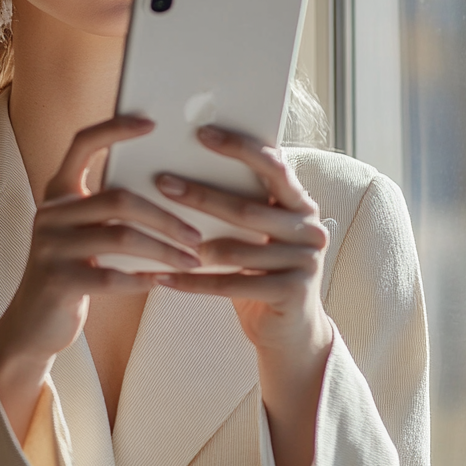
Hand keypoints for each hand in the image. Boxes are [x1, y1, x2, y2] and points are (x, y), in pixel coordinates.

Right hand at [0, 115, 201, 440]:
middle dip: (165, 216)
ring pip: (120, 237)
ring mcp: (49, 247)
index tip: (153, 123)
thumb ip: (107, 212)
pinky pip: (112, 277)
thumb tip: (172, 188)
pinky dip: (143, 280)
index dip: (115, 129)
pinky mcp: (56, 281)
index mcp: (57, 193)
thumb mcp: (81, 235)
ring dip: (164, 250)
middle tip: (196, 234)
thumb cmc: (72, 275)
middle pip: (118, 199)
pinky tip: (164, 283)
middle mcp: (49, 214)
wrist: (31, 326)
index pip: (82, 144)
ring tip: (192, 260)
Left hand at [153, 126, 333, 465]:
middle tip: (161, 181)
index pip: (273, 165)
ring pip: (237, 249)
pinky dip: (193, 283)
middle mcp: (310, 229)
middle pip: (248, 208)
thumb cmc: (260, 272)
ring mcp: (305, 263)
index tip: (200, 132)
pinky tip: (160, 279)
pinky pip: (232, 286)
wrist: (289, 332)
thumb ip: (236, 203)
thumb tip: (177, 167)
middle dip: (201, 194)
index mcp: (301, 204)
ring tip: (154, 232)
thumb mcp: (254, 235)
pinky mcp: (291, 294)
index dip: (238, 147)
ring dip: (192, 242)